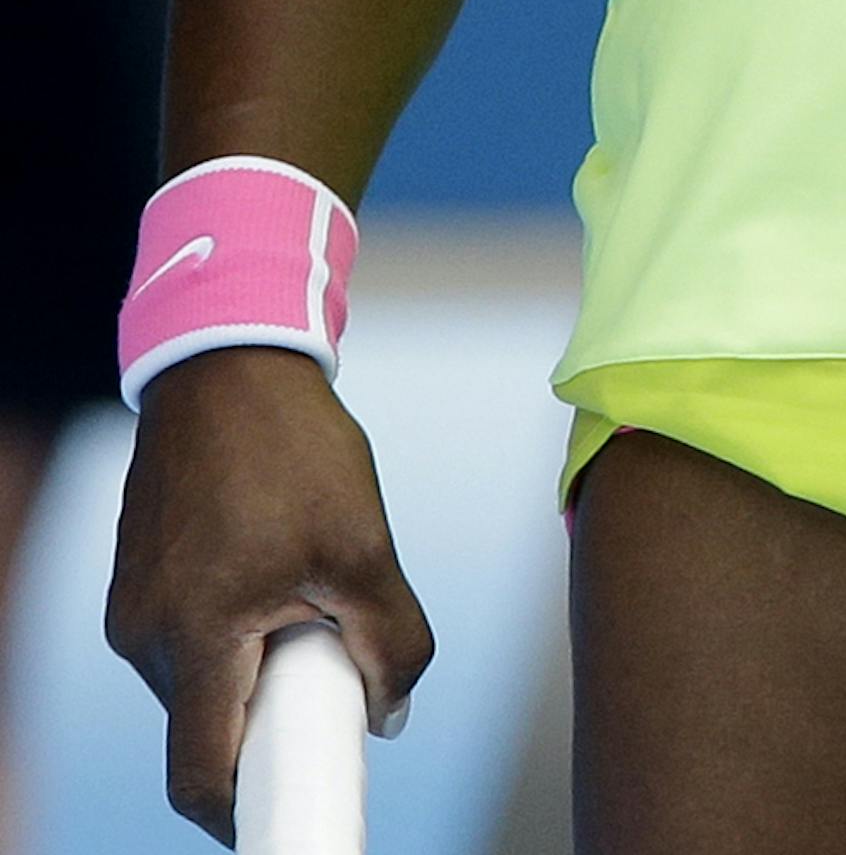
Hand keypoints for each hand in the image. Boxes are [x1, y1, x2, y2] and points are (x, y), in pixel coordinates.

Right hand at [105, 347, 432, 842]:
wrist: (229, 357)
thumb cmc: (293, 446)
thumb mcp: (363, 545)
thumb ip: (390, 642)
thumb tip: (390, 714)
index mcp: (196, 635)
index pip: (201, 776)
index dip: (249, 810)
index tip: (300, 802)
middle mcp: (145, 632)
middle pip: (207, 727)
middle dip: (269, 720)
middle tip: (330, 674)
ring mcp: (133, 604)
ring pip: (200, 681)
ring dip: (255, 666)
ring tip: (306, 591)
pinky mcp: (137, 575)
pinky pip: (188, 637)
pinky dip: (234, 632)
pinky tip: (275, 570)